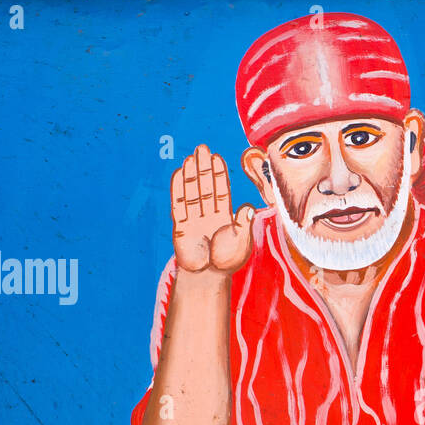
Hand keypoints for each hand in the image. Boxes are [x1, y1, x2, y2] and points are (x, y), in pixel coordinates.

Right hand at [171, 144, 254, 275]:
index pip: (221, 191)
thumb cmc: (227, 261)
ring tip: (191, 157)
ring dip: (191, 174)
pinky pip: (179, 204)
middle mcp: (209, 213)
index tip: (217, 158)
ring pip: (192, 192)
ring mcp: (194, 218)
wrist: (208, 276)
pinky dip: (178, 189)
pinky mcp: (181, 226)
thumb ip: (243, 225)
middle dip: (204, 167)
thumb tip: (247, 208)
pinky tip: (178, 174)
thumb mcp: (241, 243)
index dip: (219, 175)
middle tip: (202, 148)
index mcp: (225, 216)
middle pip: (205, 186)